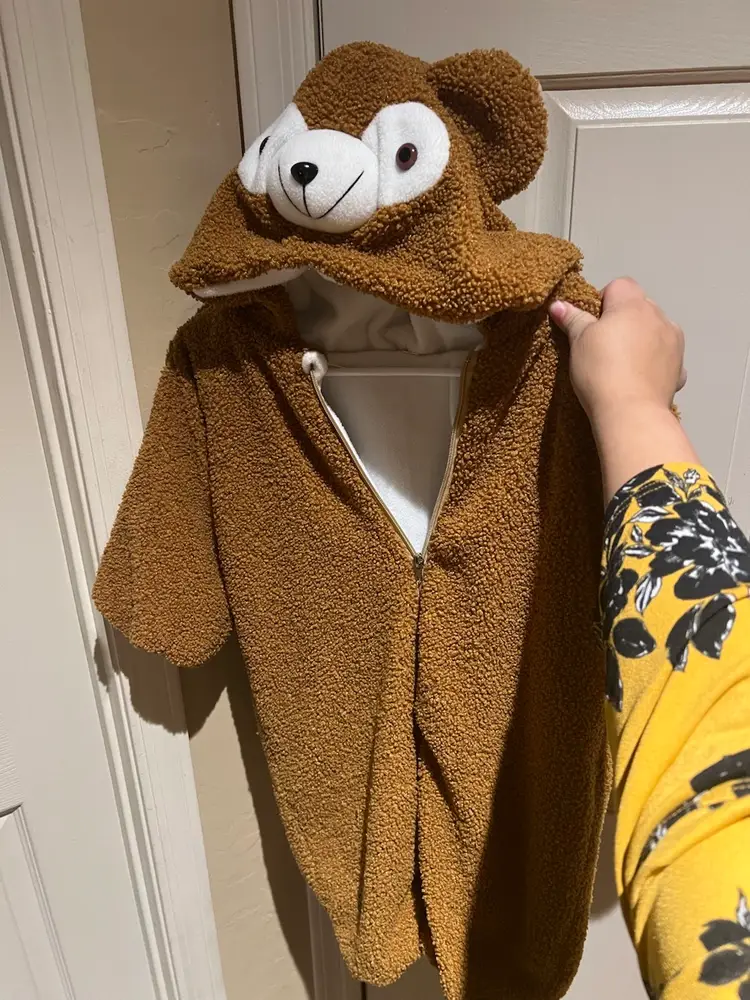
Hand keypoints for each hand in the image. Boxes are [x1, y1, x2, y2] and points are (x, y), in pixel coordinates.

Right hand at [549, 277, 697, 502]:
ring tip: (624, 363)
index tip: (592, 324)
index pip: (619, 285)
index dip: (603, 301)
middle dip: (624, 319)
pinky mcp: (680, 368)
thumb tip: (558, 305)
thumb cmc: (600, 370)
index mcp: (632, 305)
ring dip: (643, 338)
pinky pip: (667, 357)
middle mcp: (658, 316)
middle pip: (640, 306)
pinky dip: (657, 363)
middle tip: (604, 345)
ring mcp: (674, 342)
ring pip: (656, 330)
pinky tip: (643, 377)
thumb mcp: (579, 342)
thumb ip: (572, 320)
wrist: (631, 412)